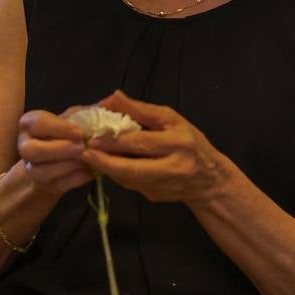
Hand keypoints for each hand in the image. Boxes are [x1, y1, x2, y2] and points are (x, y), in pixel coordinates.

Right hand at [16, 108, 90, 196]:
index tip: (80, 132)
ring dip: (67, 166)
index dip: (59, 128)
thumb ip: (90, 112)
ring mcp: (32, 168)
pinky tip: (89, 172)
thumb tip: (112, 100)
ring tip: (87, 160)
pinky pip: (57, 185)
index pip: (39, 123)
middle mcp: (25, 145)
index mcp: (30, 124)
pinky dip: (75, 179)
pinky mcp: (44, 185)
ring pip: (41, 171)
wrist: (60, 160)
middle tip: (82, 148)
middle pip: (32, 150)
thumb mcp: (76, 119)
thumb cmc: (69, 134)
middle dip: (58, 150)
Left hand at [81, 90, 232, 203]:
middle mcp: (173, 167)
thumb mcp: (171, 120)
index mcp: (178, 143)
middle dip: (104, 161)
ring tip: (89, 158)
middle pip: (132, 168)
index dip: (114, 141)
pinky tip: (105, 166)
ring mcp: (164, 186)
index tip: (92, 137)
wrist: (209, 180)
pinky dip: (116, 175)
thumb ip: (141, 110)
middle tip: (84, 152)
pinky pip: (131, 185)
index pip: (141, 142)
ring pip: (128, 179)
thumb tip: (112, 97)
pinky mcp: (155, 197)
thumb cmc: (191, 142)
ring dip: (106, 169)